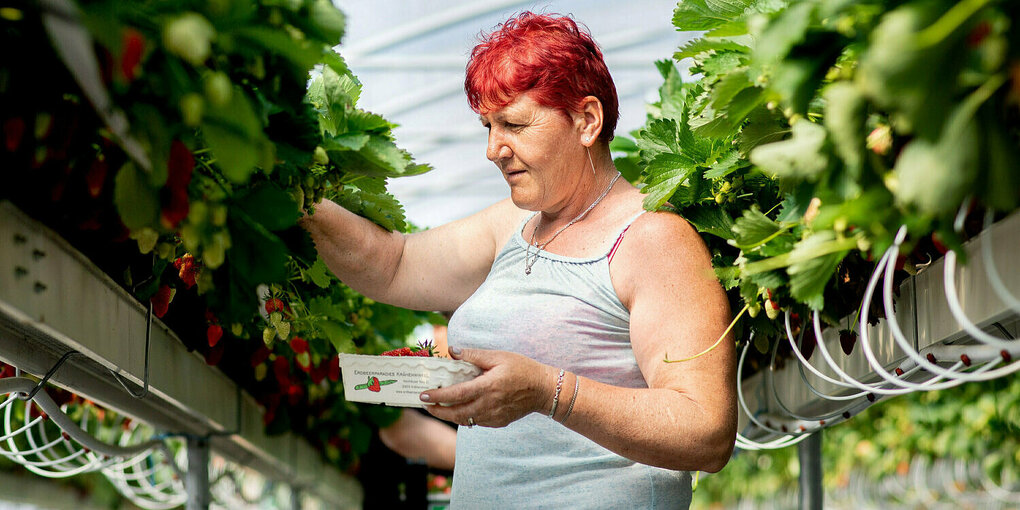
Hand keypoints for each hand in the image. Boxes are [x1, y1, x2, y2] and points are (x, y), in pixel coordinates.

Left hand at [420, 348, 554, 427]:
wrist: (543, 389)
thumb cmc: (522, 369)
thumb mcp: (498, 356)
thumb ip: (474, 355)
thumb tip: (452, 351)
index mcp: (488, 386)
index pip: (457, 394)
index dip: (438, 396)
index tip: (423, 395)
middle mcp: (489, 404)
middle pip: (456, 413)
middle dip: (437, 411)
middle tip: (425, 404)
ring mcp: (494, 416)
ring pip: (465, 420)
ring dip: (449, 415)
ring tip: (438, 407)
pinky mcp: (498, 422)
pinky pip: (476, 421)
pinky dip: (465, 416)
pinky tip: (460, 408)